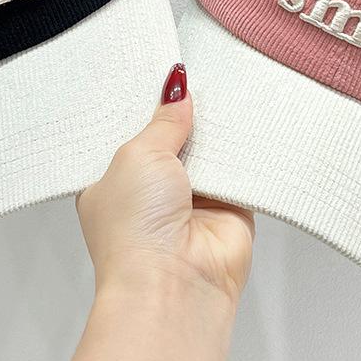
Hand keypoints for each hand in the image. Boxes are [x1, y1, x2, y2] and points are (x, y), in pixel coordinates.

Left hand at [77, 63, 254, 309]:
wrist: (174, 284)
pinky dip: (244, 152)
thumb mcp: (138, 154)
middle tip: (196, 80)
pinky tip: (246, 125)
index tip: (163, 76)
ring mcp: (192, 201)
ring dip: (215, 134)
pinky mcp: (230, 208)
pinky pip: (240, 169)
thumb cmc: (135, 230)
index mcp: (114, 181)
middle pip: (174, 139)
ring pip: (209, 151)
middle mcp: (153, 193)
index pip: (132, 133)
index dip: (147, 107)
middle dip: (184, 116)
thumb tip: (177, 91)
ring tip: (222, 98)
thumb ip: (163, 121)